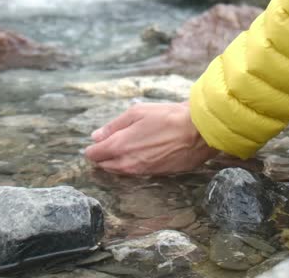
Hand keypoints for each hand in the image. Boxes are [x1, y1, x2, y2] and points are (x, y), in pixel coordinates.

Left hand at [84, 102, 218, 174]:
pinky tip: (137, 154)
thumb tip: (96, 136)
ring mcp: (141, 171)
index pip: (94, 154)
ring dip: (115, 162)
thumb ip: (114, 126)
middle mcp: (127, 163)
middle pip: (104, 165)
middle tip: (105, 145)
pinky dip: (130, 165)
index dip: (92, 148)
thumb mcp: (137, 112)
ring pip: (119, 171)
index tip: (95, 142)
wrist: (197, 132)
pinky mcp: (155, 174)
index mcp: (119, 146)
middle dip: (102, 156)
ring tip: (120, 150)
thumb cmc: (167, 117)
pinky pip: (134, 172)